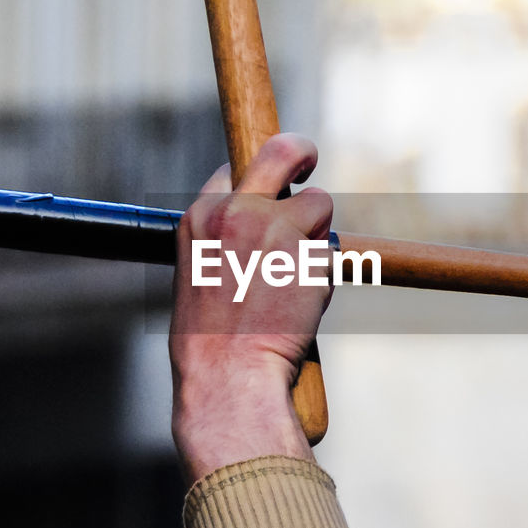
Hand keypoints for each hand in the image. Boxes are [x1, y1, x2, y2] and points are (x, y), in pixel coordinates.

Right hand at [170, 133, 333, 484]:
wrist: (229, 376)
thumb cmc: (210, 341)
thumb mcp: (198, 274)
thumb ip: (224, 240)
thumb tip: (260, 227)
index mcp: (200, 217)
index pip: (233, 170)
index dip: (257, 177)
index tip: (271, 182)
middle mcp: (236, 211)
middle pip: (281, 151)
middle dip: (300, 151)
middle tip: (310, 161)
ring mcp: (275, 227)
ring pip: (318, 205)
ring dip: (316, 235)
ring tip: (294, 279)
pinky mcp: (310, 252)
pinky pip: (330, 251)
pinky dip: (323, 273)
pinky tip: (301, 302)